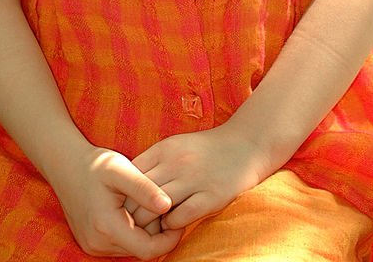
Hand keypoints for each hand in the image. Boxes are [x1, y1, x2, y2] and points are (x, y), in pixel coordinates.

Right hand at [52, 144, 182, 257]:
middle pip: (140, 250)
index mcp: (106, 227)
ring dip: (143, 231)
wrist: (64, 164)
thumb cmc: (94, 164)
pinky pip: (119, 243)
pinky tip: (131, 208)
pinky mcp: (91, 241)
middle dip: (156, 232)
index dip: (168, 238)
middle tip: (163, 204)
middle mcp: (97, 243)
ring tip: (146, 203)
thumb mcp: (121, 169)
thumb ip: (145, 189)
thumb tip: (169, 205)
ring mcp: (92, 244)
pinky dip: (131, 230)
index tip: (178, 218)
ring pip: (130, 248)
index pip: (147, 250)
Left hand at [129, 126, 266, 231]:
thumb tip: (128, 186)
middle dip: (133, 213)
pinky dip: (172, 226)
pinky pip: (180, 217)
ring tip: (152, 229)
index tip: (125, 206)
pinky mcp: (211, 197)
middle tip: (134, 224)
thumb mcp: (176, 146)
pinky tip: (174, 226)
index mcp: (165, 149)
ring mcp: (194, 179)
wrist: (247, 144)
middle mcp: (176, 163)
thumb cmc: (207, 149)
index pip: (130, 175)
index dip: (124, 194)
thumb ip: (154, 162)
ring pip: (156, 209)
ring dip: (151, 224)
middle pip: (139, 194)